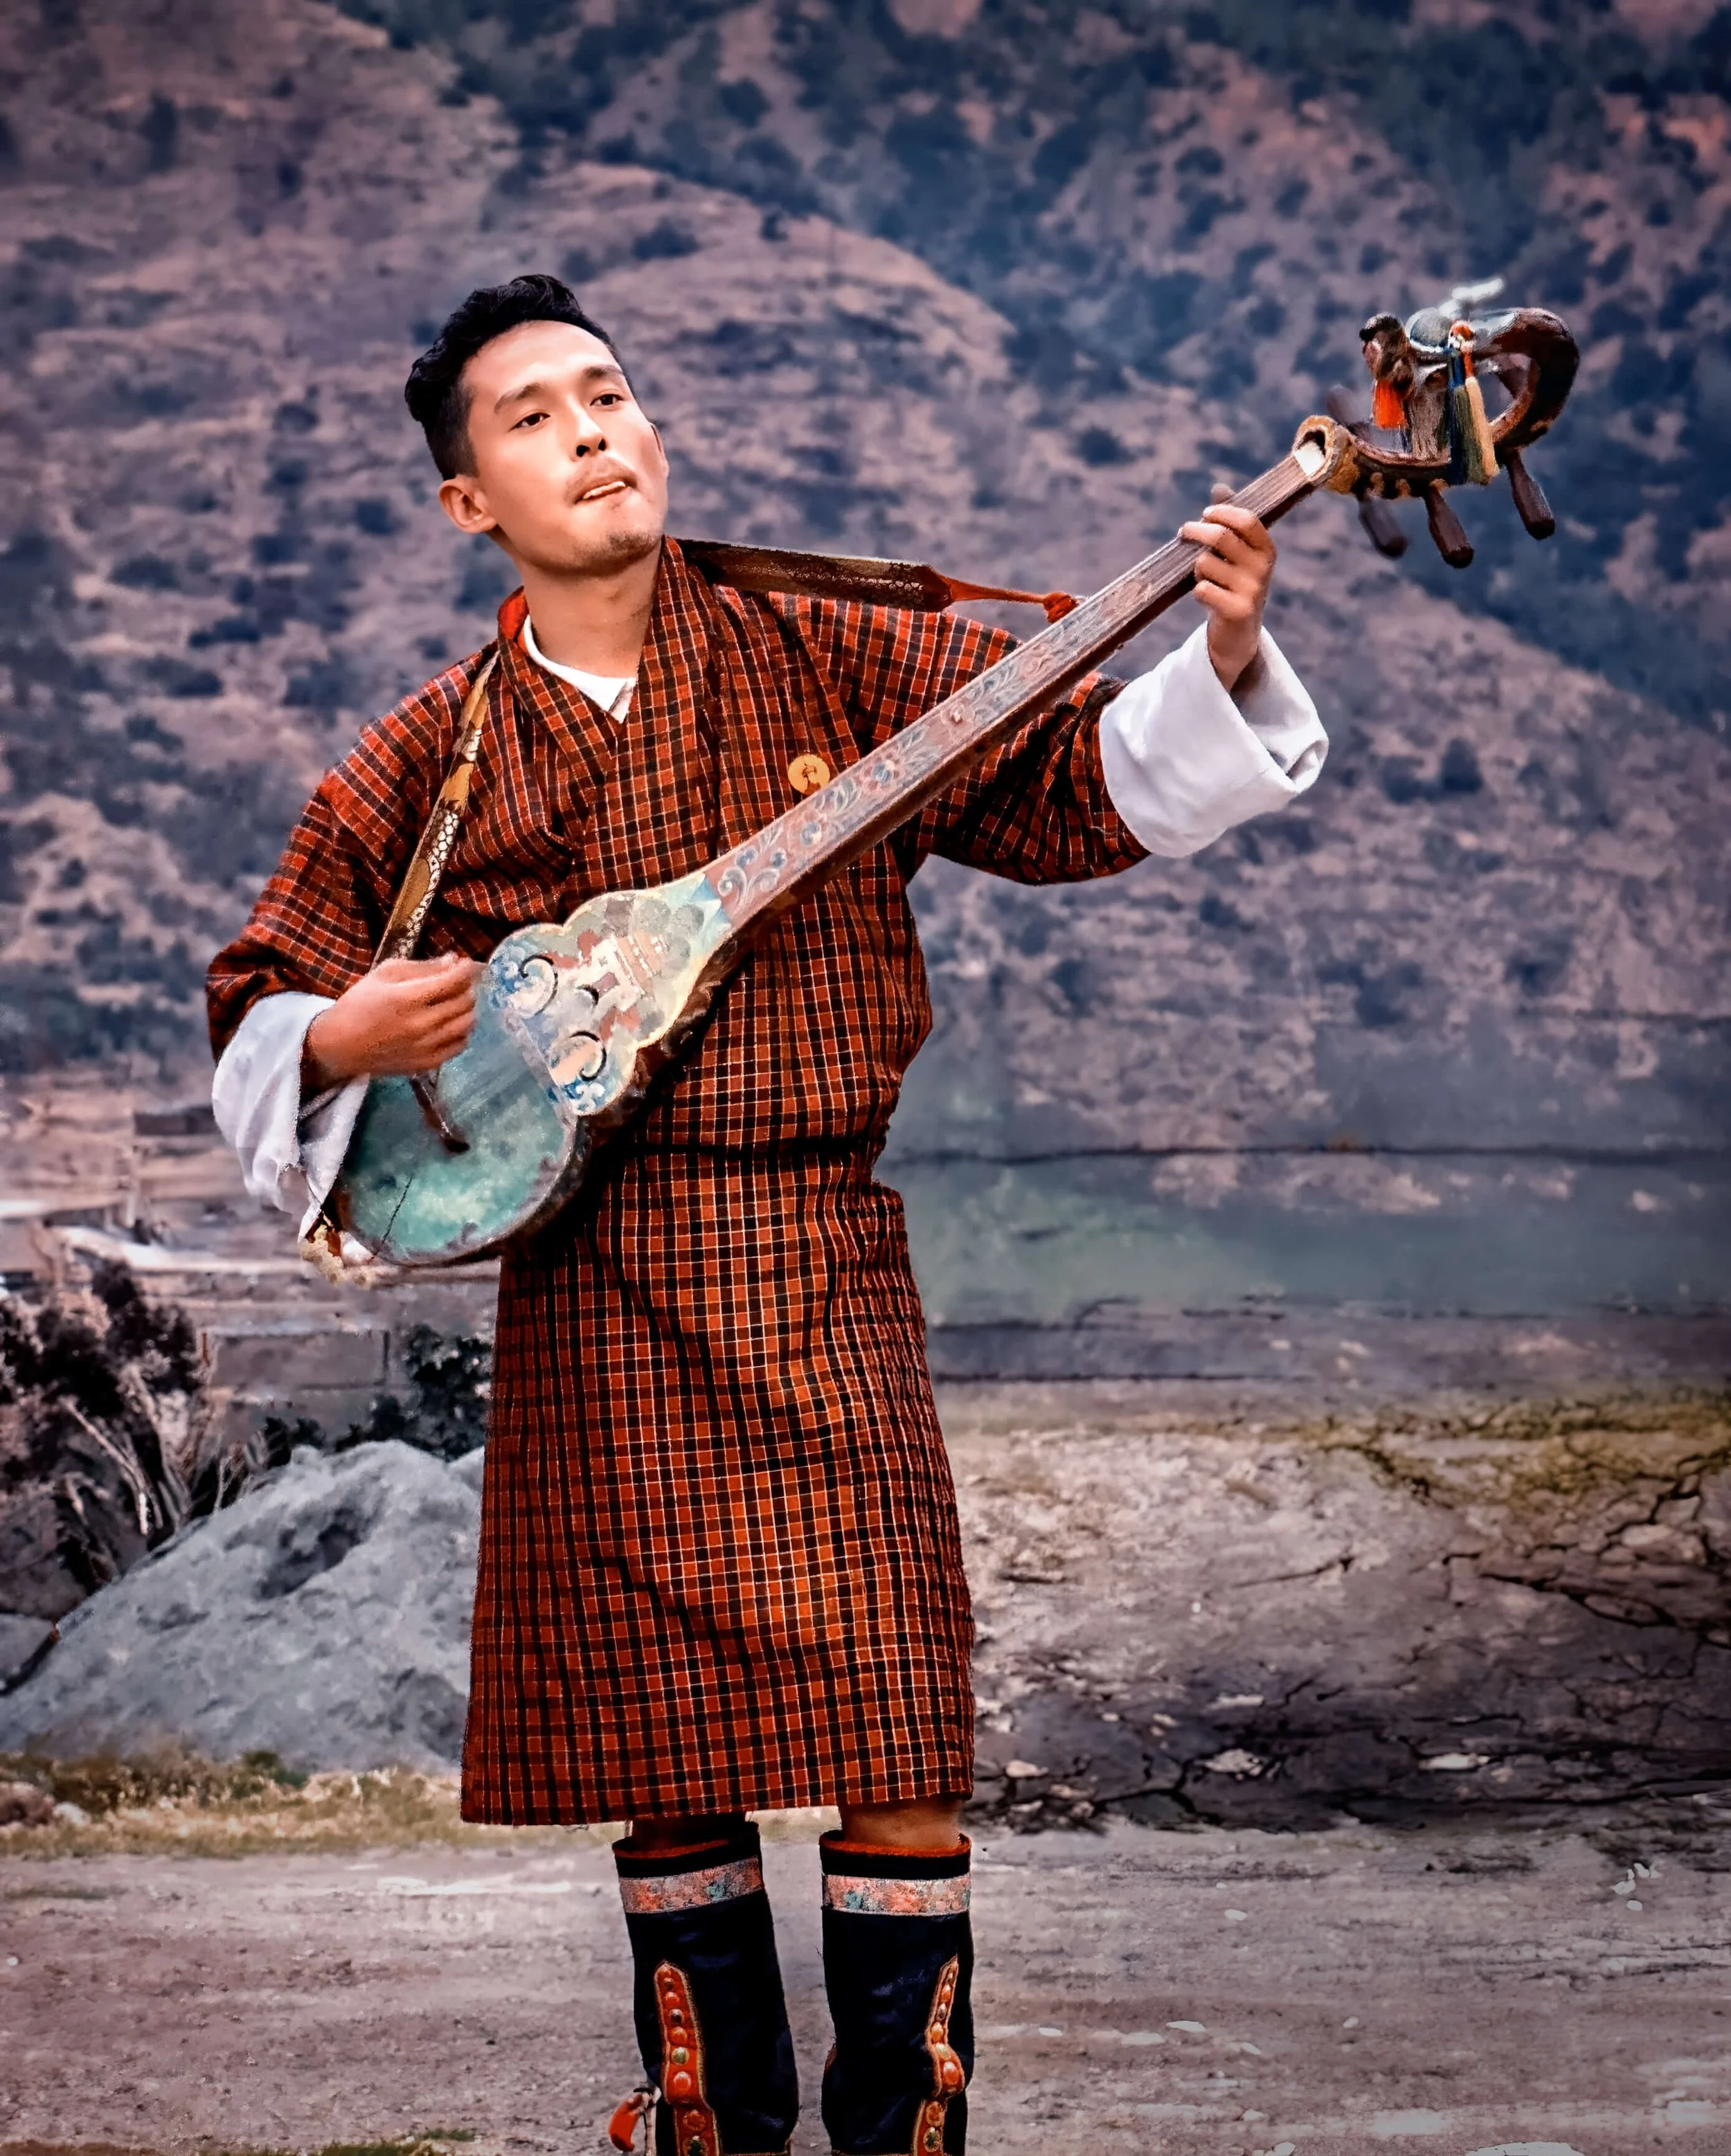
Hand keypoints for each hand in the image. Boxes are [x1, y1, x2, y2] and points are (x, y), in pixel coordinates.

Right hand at [303, 953, 481, 1087]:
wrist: (340, 1045)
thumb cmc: (359, 1003)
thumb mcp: (384, 974)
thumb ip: (422, 967)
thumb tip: (453, 961)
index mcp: (408, 998)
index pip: (454, 981)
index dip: (467, 969)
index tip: (467, 964)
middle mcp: (422, 1024)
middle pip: (465, 1001)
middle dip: (467, 987)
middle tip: (458, 982)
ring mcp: (426, 1046)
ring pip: (467, 1023)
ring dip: (467, 1008)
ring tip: (455, 1002)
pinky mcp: (427, 1063)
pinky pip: (459, 1045)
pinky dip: (461, 1031)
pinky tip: (450, 1024)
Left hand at [1181, 483, 1276, 691]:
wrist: (1238, 635)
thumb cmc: (1234, 585)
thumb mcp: (1237, 554)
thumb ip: (1230, 522)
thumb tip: (1220, 487)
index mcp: (1267, 550)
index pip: (1247, 519)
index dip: (1222, 512)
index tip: (1205, 513)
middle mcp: (1263, 569)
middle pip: (1221, 537)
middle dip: (1196, 531)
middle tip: (1183, 532)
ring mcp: (1252, 591)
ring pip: (1206, 563)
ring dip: (1196, 567)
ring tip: (1202, 576)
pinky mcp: (1237, 612)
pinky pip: (1202, 588)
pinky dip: (1197, 589)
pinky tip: (1205, 596)